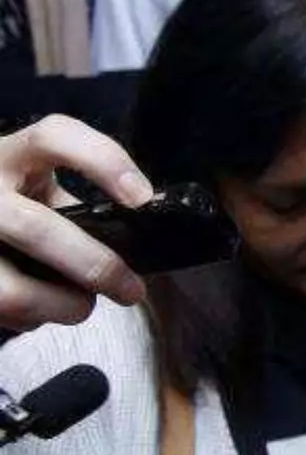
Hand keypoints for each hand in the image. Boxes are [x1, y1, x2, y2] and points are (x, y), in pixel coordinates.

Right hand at [0, 116, 151, 331]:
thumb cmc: (12, 201)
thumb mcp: (36, 187)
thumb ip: (75, 204)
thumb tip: (139, 234)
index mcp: (11, 154)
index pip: (55, 136)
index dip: (103, 162)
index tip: (142, 199)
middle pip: (37, 228)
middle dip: (94, 265)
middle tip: (131, 290)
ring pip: (11, 288)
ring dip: (58, 305)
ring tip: (82, 307)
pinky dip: (29, 318)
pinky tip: (40, 312)